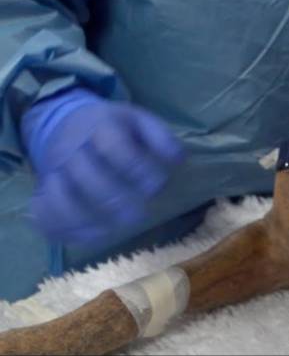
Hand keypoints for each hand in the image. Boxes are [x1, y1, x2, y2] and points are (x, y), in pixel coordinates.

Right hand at [20, 88, 184, 244]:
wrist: (63, 122)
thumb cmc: (111, 127)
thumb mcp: (138, 120)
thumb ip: (161, 137)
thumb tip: (179, 159)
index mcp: (100, 127)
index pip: (115, 147)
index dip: (137, 169)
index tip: (157, 185)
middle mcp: (72, 148)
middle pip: (87, 177)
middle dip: (115, 200)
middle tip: (138, 216)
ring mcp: (53, 171)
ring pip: (61, 199)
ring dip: (87, 219)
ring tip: (113, 228)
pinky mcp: (43, 191)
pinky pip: (45, 215)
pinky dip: (64, 229)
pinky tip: (92, 235)